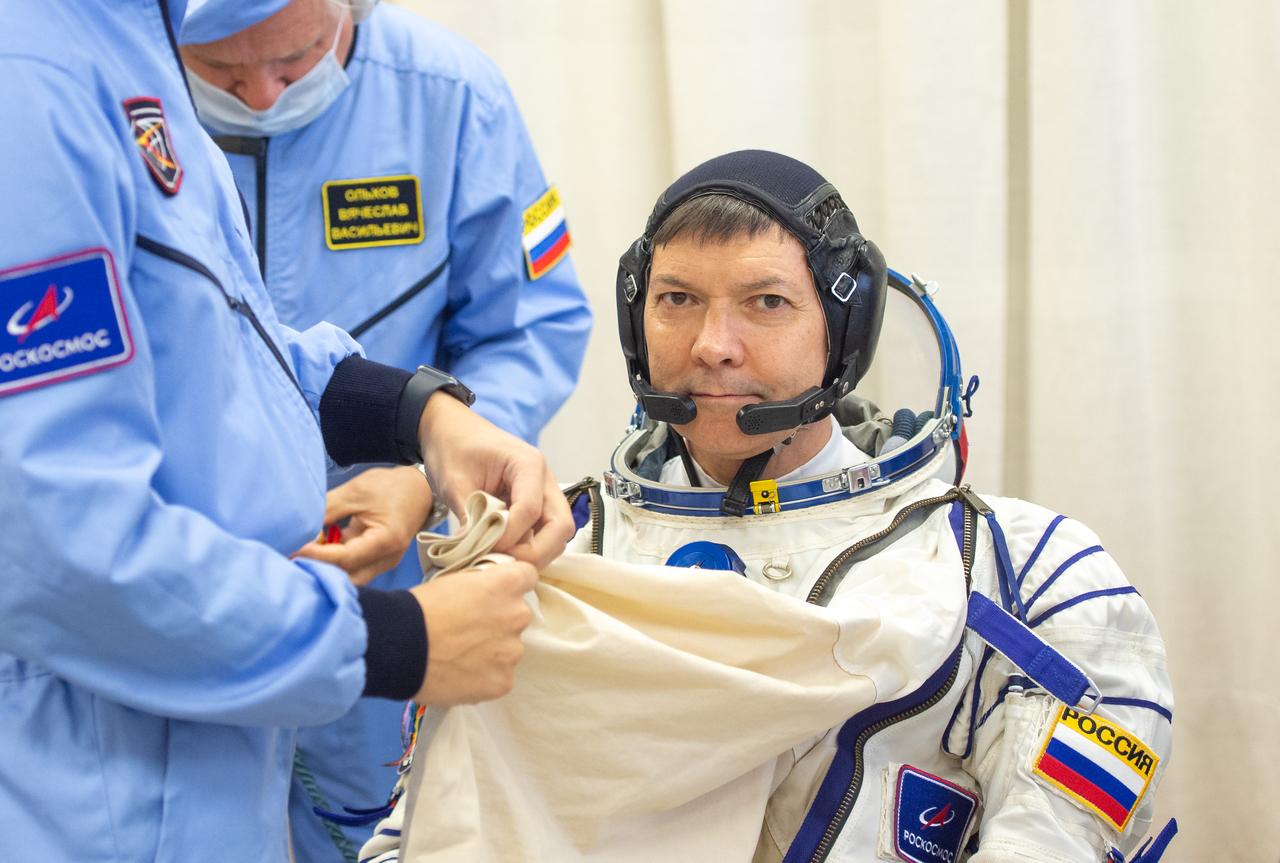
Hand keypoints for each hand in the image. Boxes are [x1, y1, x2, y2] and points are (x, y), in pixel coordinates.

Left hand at [294, 466, 431, 585]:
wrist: (419, 488)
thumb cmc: (391, 487)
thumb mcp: (356, 492)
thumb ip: (327, 509)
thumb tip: (298, 527)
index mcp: (386, 541)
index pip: (346, 558)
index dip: (317, 555)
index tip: (294, 548)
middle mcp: (387, 559)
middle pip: (347, 576)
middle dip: (319, 569)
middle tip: (291, 558)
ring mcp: (382, 562)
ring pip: (348, 576)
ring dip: (325, 568)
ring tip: (300, 555)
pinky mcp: (375, 560)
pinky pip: (351, 568)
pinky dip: (332, 562)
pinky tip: (315, 550)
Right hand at [409, 561, 536, 704]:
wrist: (398, 646)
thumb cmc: (419, 609)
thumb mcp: (454, 581)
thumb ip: (481, 586)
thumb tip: (485, 595)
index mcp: (506, 584)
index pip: (528, 576)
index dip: (511, 585)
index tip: (498, 593)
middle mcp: (517, 615)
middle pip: (518, 616)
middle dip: (499, 622)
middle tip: (469, 631)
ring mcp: (511, 652)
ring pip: (508, 650)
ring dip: (492, 652)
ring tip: (459, 657)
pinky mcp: (502, 682)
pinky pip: (498, 678)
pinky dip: (483, 678)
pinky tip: (459, 675)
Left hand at [418, 393, 572, 568]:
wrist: (451, 431)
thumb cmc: (453, 447)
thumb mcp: (453, 480)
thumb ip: (468, 515)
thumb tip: (472, 552)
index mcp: (528, 464)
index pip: (531, 510)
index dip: (510, 536)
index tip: (483, 548)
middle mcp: (544, 480)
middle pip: (560, 526)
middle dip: (536, 552)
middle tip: (504, 564)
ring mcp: (543, 493)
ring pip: (556, 533)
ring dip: (535, 552)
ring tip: (501, 561)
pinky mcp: (535, 504)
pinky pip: (542, 532)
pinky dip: (528, 547)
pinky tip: (502, 553)